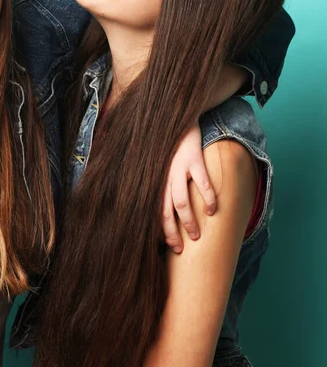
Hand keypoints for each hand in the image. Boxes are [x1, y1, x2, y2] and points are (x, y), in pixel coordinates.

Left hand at [162, 124, 216, 252]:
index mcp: (153, 179)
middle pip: (163, 211)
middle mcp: (162, 176)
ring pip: (180, 202)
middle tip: (179, 249)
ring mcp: (177, 168)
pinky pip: (202, 183)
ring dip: (188, 222)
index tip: (162, 244)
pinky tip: (213, 211)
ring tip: (196, 236)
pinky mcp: (193, 159)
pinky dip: (208, 199)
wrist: (178, 117)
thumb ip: (160, 183)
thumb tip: (166, 209)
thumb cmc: (169, 146)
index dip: (156, 228)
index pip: (151, 210)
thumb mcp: (158, 163)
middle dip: (170, 233)